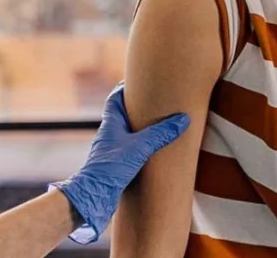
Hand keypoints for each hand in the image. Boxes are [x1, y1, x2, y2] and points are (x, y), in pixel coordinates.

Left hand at [52, 84, 189, 243]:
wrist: (93, 196)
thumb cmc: (111, 167)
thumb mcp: (140, 147)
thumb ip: (161, 133)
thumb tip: (182, 119)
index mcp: (111, 124)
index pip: (115, 99)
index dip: (125, 89)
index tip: (138, 81)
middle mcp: (109, 135)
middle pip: (121, 115)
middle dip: (136, 108)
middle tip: (154, 102)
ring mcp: (111, 151)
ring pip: (126, 134)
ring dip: (139, 129)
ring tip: (157, 126)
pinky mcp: (115, 166)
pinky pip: (129, 151)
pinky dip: (140, 147)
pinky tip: (151, 152)